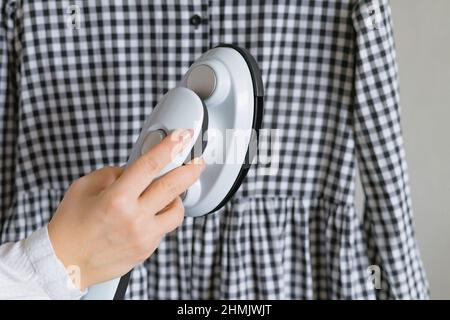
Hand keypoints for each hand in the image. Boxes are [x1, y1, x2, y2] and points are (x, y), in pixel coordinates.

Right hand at [47, 129, 204, 289]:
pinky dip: (161, 217)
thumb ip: (114, 173)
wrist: (65, 263)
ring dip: (176, 198)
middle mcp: (134, 218)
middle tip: (198, 161)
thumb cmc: (70, 226)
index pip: (150, 164)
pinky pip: (164, 228)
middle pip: (174, 187)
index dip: (171, 146)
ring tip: (166, 194)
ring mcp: (143, 236)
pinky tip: (149, 214)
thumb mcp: (84, 187)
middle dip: (191, 169)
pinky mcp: (147, 250)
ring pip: (177, 211)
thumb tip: (134, 169)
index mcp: (117, 198)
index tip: (183, 136)